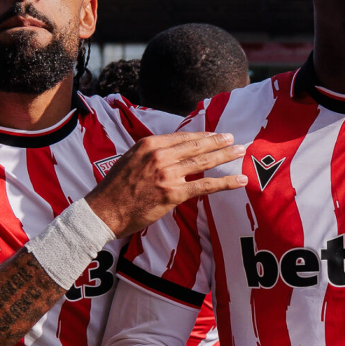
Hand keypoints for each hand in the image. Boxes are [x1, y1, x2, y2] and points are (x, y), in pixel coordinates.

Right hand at [84, 132, 247, 236]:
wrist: (104, 210)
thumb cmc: (114, 188)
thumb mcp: (130, 159)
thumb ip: (150, 154)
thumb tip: (169, 152)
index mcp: (149, 144)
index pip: (182, 137)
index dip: (201, 136)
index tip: (214, 135)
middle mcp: (160, 156)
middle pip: (196, 146)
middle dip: (218, 142)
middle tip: (233, 139)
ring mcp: (168, 174)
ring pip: (203, 162)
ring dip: (225, 156)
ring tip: (241, 152)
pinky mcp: (173, 194)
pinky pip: (205, 185)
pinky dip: (225, 182)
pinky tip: (239, 180)